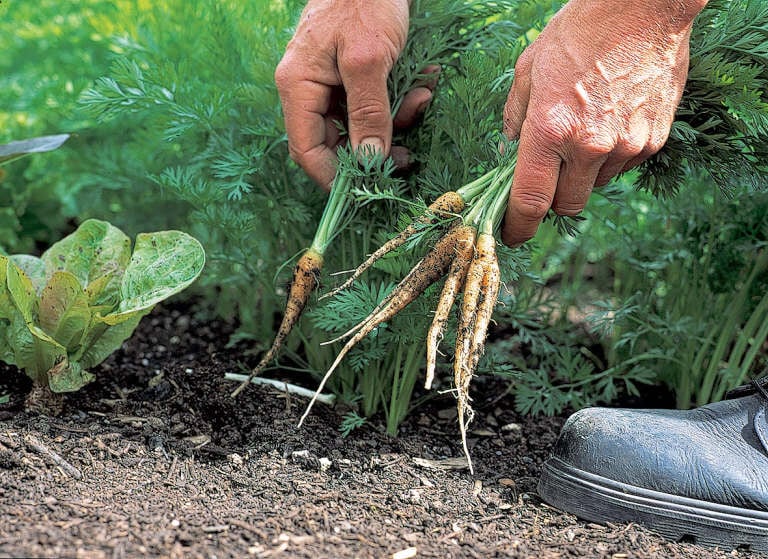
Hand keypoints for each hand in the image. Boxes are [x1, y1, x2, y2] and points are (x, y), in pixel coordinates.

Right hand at [275, 0, 432, 189]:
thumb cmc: (365, 1)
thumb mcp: (369, 60)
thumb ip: (368, 113)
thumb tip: (369, 161)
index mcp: (299, 87)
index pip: (306, 150)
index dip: (334, 177)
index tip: (369, 190)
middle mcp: (309, 89)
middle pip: (335, 142)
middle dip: (374, 149)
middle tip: (408, 154)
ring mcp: (329, 82)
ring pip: (358, 125)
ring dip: (393, 121)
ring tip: (421, 100)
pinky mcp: (351, 75)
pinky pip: (371, 103)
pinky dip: (397, 101)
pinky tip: (421, 85)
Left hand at [501, 0, 706, 245]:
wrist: (643, 7)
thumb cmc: (579, 33)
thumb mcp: (528, 70)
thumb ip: (514, 118)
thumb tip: (510, 151)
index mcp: (549, 129)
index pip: (530, 200)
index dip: (518, 227)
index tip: (512, 235)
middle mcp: (588, 145)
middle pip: (566, 206)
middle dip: (553, 199)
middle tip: (549, 174)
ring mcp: (625, 145)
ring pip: (596, 187)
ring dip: (584, 174)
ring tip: (586, 128)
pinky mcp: (652, 140)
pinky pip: (623, 167)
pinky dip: (612, 156)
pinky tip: (610, 120)